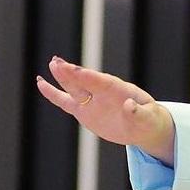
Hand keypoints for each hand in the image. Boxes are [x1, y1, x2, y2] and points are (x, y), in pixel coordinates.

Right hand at [36, 56, 174, 165]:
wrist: (143, 127)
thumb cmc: (148, 119)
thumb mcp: (148, 118)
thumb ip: (138, 112)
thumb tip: (129, 106)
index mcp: (118, 90)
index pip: (100, 81)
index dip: (87, 76)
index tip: (75, 69)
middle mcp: (102, 92)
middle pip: (84, 81)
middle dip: (71, 73)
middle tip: (57, 62)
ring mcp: (91, 101)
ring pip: (73, 87)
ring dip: (62, 77)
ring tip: (52, 64)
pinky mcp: (84, 111)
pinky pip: (66, 102)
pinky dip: (53, 94)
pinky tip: (41, 83)